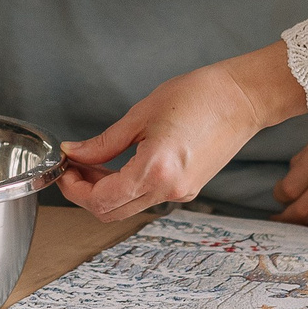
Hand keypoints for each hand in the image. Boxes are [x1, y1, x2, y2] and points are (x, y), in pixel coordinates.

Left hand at [59, 42, 307, 220]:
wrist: (243, 98)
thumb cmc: (199, 96)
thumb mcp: (141, 114)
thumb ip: (104, 142)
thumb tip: (74, 153)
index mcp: (156, 170)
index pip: (101, 201)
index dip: (74, 189)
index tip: (64, 170)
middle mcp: (169, 190)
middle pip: (111, 212)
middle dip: (85, 193)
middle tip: (73, 167)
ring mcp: (181, 193)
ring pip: (128, 208)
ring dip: (104, 191)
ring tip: (92, 163)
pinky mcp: (188, 189)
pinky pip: (146, 198)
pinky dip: (125, 187)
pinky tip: (116, 165)